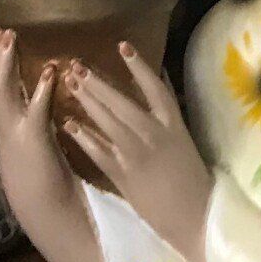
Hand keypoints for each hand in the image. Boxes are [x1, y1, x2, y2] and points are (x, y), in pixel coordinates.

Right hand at [0, 30, 77, 234]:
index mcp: (5, 126)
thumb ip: (32, 118)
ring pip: (3, 94)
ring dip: (6, 65)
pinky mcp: (36, 145)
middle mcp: (4, 128)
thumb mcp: (33, 142)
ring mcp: (16, 136)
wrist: (46, 212)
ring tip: (10, 39)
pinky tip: (50, 71)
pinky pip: (37, 113)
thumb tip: (35, 94)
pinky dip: (42, 91)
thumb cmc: (45, 179)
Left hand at [62, 45, 212, 261]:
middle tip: (77, 66)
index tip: (122, 46)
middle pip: (121, 102)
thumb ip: (167, 119)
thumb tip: (155, 92)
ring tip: (70, 84)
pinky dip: (82, 136)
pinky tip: (67, 124)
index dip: (138, 66)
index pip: (154, 88)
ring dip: (86, 102)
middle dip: (98, 83)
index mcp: (174, 125)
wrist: (193, 215)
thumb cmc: (192, 178)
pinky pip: (97, 150)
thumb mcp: (184, 141)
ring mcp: (136, 154)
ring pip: (106, 121)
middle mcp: (154, 135)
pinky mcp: (122, 174)